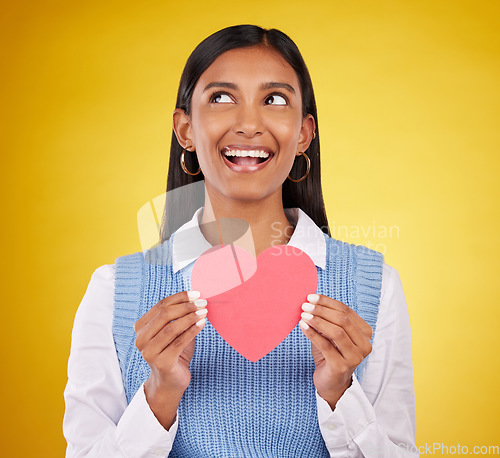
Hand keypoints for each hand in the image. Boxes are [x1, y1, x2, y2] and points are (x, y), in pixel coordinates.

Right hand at [134, 290, 206, 427]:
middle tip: (202, 302)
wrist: (170, 381)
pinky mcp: (161, 362)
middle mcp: (141, 339)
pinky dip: (192, 330)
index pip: (160, 305)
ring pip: (171, 328)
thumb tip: (196, 297)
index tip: (196, 294)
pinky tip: (202, 324)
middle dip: (186, 306)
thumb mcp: (175, 331)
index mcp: (141, 327)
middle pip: (164, 315)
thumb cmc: (174, 352)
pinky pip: (179, 342)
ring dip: (190, 317)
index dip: (179, 297)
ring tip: (204, 312)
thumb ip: (180, 316)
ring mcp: (149, 352)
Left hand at [299, 293, 372, 409]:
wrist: (331, 382)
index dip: (328, 302)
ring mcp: (355, 357)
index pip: (347, 311)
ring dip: (318, 321)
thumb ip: (327, 318)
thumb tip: (312, 301)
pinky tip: (303, 326)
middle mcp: (364, 345)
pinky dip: (313, 334)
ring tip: (303, 315)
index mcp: (365, 332)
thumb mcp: (330, 333)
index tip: (311, 296)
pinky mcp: (342, 367)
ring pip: (337, 332)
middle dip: (322, 310)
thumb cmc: (330, 353)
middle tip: (305, 305)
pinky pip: (326, 346)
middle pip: (343, 320)